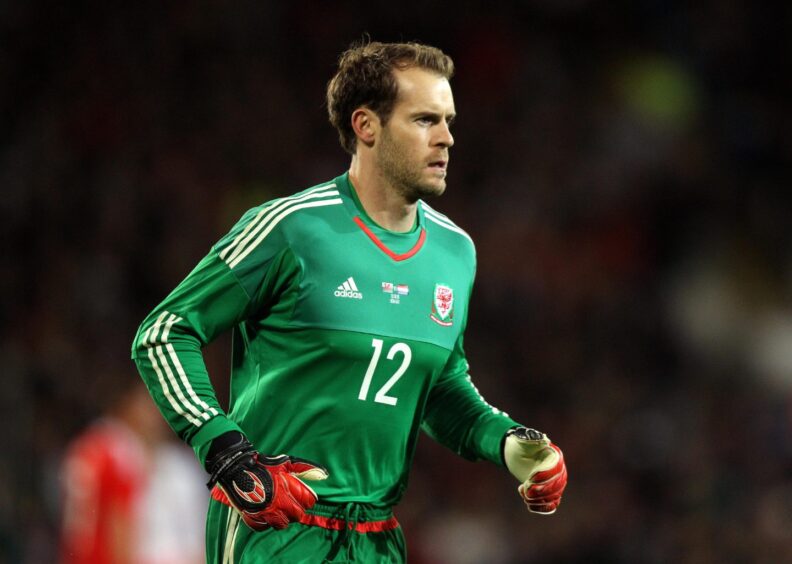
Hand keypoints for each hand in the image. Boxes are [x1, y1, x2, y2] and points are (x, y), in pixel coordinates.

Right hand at [206, 434, 328, 529]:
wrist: (237, 470)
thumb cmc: (264, 465)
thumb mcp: (286, 462)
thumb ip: (305, 468)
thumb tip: (324, 474)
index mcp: (287, 489)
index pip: (307, 502)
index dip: (307, 500)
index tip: (303, 497)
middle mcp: (277, 503)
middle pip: (297, 516)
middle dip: (297, 510)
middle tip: (291, 504)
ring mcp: (265, 512)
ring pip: (282, 525)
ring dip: (283, 518)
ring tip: (280, 510)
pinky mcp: (252, 518)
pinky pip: (264, 527)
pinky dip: (266, 522)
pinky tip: (266, 513)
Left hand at [503, 427, 566, 513]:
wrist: (517, 453)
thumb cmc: (520, 444)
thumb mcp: (524, 439)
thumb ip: (532, 439)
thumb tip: (543, 439)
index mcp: (555, 457)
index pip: (556, 470)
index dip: (544, 476)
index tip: (529, 480)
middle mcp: (559, 471)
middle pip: (557, 486)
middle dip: (540, 491)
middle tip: (525, 489)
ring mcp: (555, 483)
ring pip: (554, 497)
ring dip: (538, 500)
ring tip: (523, 493)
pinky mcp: (548, 493)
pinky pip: (551, 505)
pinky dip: (540, 507)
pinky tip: (528, 503)